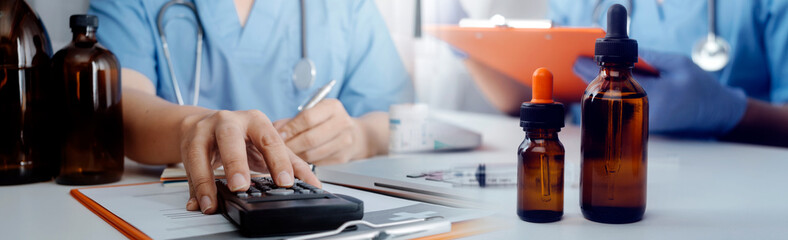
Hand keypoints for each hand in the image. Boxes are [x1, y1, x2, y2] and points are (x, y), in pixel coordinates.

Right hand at [179, 110, 320, 213]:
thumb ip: (292, 163)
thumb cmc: (243, 136)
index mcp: (255, 121)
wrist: (206, 124)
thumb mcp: (268, 145)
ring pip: (200, 152)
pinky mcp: (188, 144)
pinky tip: (197, 203)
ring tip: (212, 203)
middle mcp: (229, 122)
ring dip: (205, 180)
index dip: (278, 160)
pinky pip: (188, 167)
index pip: (269, 139)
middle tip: (241, 186)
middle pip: (231, 138)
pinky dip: (192, 189)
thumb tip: (314, 184)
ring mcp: (205, 131)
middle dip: (235, 162)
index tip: (285, 182)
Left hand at [275, 99, 369, 164]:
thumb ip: (292, 121)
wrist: (355, 134)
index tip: (277, 135)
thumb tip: (272, 130)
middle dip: (291, 145)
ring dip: (296, 156)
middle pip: (310, 138)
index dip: (290, 128)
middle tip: (278, 149)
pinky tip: (299, 158)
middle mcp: (342, 122)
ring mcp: (345, 141)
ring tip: (286, 155)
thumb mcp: (313, 113)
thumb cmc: (327, 122)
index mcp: (333, 107)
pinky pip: (318, 162)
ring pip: (313, 153)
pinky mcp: (343, 157)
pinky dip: (305, 162)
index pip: (307, 118)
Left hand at [573, 49, 747, 135]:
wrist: (715, 113)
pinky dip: (612, 99)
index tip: (578, 62)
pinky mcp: (645, 127)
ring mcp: (646, 123)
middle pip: (611, 95)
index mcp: (659, 94)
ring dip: (601, 89)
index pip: (619, 81)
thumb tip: (626, 50)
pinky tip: (603, 87)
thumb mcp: (679, 63)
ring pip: (614, 105)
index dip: (594, 71)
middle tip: (575, 66)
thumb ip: (652, 57)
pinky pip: (622, 111)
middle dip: (592, 80)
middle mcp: (649, 112)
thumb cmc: (700, 86)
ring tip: (584, 73)